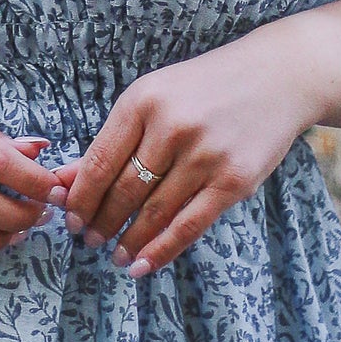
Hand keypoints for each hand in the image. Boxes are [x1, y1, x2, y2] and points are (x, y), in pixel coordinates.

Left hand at [55, 20, 330, 277]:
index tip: (69, 219)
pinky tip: (143, 264)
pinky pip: (190, 225)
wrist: (278, 77)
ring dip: (129, 241)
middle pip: (124, 191)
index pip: (99, 162)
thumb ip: (111, 140)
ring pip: (154, 212)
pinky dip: (162, 250)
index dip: (80, 198)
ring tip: (115, 255)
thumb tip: (62, 181)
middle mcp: (172, 127)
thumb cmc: (205, 88)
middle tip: (88, 240)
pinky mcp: (235, 180)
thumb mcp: (153, 98)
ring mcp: (206, 155)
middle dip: (100, 222)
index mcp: (143, 101)